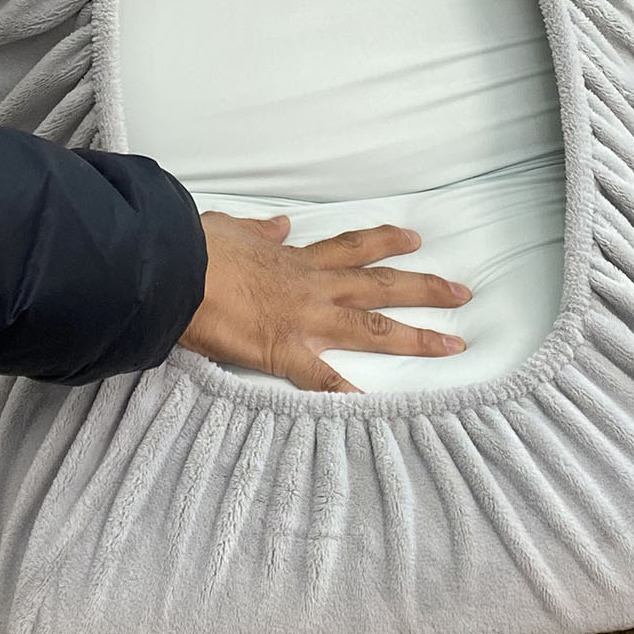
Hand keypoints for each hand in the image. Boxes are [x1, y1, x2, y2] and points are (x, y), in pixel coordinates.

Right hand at [181, 212, 471, 392]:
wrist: (171, 269)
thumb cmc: (194, 247)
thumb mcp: (230, 227)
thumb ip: (260, 230)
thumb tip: (280, 224)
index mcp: (296, 259)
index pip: (352, 247)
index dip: (385, 242)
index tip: (413, 240)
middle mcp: (312, 287)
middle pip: (381, 285)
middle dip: (425, 288)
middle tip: (462, 292)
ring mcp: (305, 320)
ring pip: (373, 328)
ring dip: (416, 337)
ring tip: (454, 344)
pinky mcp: (285, 351)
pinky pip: (325, 380)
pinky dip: (350, 396)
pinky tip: (377, 410)